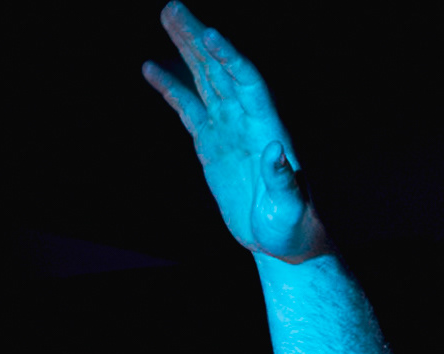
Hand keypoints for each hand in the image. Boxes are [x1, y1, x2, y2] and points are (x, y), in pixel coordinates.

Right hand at [143, 3, 328, 261]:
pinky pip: (188, 108)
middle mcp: (248, 122)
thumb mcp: (290, 208)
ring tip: (167, 17)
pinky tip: (151, 68)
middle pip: (222, 70)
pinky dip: (171, 88)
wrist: (279, 241)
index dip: (230, 58)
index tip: (211, 34)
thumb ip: (284, 181)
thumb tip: (277, 151)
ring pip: (205, 80)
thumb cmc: (292, 227)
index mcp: (269, 129)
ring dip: (186, 49)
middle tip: (174, 8)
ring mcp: (228, 130)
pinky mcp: (211, 144)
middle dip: (199, 39)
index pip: (249, 83)